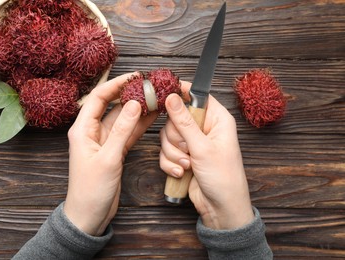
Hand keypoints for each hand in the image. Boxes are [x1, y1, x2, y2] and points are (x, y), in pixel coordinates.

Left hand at [64, 73, 157, 235]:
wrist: (89, 215)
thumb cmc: (91, 190)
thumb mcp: (108, 158)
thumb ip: (121, 130)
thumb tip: (133, 104)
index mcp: (83, 130)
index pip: (99, 98)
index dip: (116, 85)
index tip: (134, 77)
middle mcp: (93, 132)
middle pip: (113, 106)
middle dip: (130, 94)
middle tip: (149, 86)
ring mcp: (105, 141)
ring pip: (123, 119)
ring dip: (138, 109)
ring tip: (156, 97)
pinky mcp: (115, 151)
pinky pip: (129, 132)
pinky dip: (140, 125)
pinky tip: (153, 116)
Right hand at [160, 82, 253, 229]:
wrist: (220, 208)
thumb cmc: (223, 178)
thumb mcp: (203, 147)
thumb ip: (184, 121)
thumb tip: (172, 98)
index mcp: (217, 119)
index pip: (197, 95)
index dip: (181, 93)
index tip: (164, 94)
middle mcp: (204, 128)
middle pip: (175, 118)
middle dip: (176, 138)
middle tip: (188, 149)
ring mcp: (193, 143)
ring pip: (167, 137)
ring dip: (174, 153)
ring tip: (188, 164)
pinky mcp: (183, 156)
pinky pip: (166, 152)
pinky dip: (170, 163)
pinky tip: (182, 172)